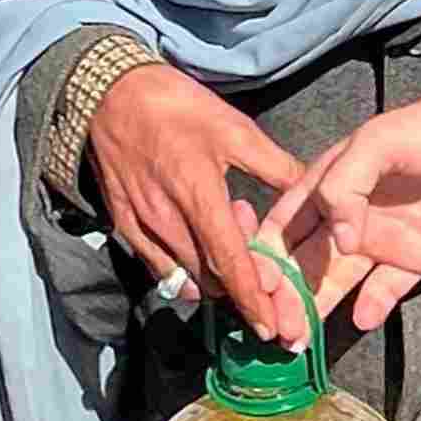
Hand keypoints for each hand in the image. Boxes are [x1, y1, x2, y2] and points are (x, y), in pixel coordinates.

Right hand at [85, 63, 309, 338]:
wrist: (110, 93)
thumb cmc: (175, 107)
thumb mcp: (234, 128)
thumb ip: (275, 165)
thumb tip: (311, 188)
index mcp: (199, 195)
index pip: (230, 262)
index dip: (252, 299)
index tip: (271, 326)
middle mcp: (167, 220)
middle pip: (210, 279)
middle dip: (240, 287)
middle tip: (259, 260)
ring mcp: (141, 226)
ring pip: (184, 277)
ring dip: (213, 276)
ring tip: (225, 240)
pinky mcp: (123, 225)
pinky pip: (157, 267)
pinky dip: (183, 271)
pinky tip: (197, 251)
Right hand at [274, 84, 420, 333]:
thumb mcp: (377, 141)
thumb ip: (344, 185)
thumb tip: (339, 240)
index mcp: (328, 183)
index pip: (284, 224)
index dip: (265, 255)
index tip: (256, 286)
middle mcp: (348, 216)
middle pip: (305, 261)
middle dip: (286, 294)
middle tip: (277, 327)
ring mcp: (381, 239)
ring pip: (338, 281)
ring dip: (318, 308)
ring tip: (300, 339)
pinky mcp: (414, 259)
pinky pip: (386, 289)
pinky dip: (372, 306)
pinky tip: (361, 318)